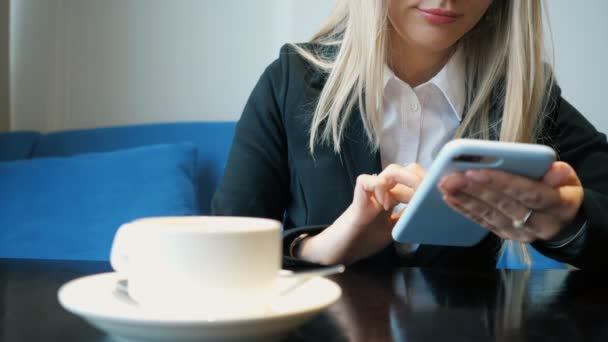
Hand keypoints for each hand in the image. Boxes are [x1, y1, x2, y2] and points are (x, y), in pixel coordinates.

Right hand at [299, 163, 425, 264]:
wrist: (339, 251)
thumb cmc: (363, 240)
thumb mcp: (393, 231)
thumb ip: (406, 220)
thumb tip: (427, 214)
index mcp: (392, 199)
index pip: (412, 181)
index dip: (426, 184)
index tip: (436, 196)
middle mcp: (382, 193)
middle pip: (406, 171)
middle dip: (422, 180)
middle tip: (429, 196)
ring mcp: (370, 195)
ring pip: (390, 171)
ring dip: (406, 180)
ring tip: (414, 195)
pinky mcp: (357, 201)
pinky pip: (366, 181)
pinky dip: (379, 188)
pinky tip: (385, 204)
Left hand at [438, 161, 583, 242]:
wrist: (564, 223)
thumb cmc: (561, 191)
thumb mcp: (570, 180)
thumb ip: (562, 174)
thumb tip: (554, 169)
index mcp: (559, 205)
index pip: (529, 193)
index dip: (502, 182)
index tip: (475, 171)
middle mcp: (540, 224)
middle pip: (504, 205)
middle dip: (475, 190)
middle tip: (451, 177)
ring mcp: (521, 233)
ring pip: (490, 215)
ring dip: (465, 200)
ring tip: (445, 186)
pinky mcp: (505, 236)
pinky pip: (483, 222)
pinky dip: (465, 210)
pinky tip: (449, 198)